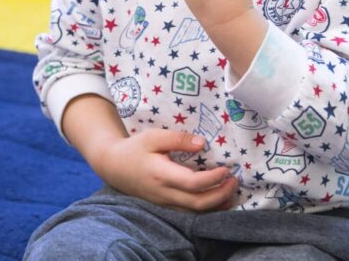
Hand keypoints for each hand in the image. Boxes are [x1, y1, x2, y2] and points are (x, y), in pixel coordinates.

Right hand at [93, 129, 236, 211]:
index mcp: (161, 175)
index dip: (213, 179)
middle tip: (234, 181)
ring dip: (216, 205)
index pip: (193, 183)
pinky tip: (217, 200)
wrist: (114, 166)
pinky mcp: (165, 205)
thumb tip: (202, 143)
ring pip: (194, 212)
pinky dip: (205, 208)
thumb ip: (178, 139)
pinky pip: (188, 212)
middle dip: (220, 195)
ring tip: (231, 192)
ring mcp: (164, 202)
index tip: (227, 169)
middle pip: (198, 203)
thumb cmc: (135, 148)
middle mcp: (164, 193)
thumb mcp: (153, 136)